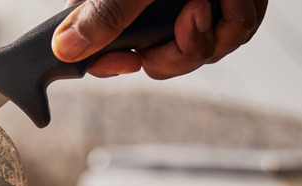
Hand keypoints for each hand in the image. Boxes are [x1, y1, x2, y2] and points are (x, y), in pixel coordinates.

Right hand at [51, 0, 266, 77]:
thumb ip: (105, 12)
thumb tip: (62, 48)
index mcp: (115, 3)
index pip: (103, 54)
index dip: (113, 64)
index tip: (130, 60)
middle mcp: (149, 12)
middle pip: (159, 64)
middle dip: (183, 50)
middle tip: (195, 11)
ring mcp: (188, 12)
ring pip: (200, 53)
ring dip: (217, 30)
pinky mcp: (222, 9)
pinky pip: (232, 33)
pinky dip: (239, 15)